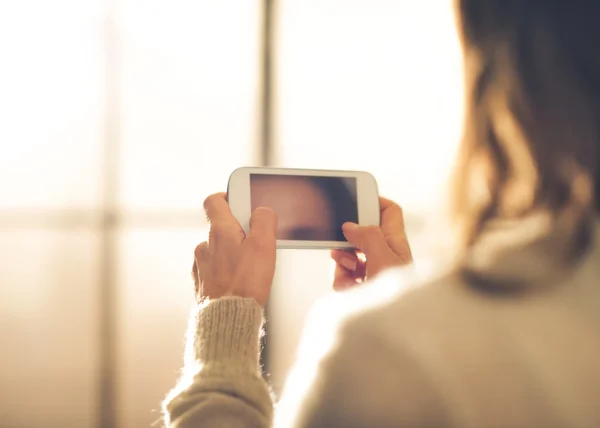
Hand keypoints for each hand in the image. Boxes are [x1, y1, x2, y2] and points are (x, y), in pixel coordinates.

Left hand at [191, 192, 277, 306]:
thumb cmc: (245, 284)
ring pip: (218, 251)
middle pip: (220, 228)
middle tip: (257, 243)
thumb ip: (263, 221)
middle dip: (238, 232)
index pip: (214, 201)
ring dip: (232, 255)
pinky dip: (226, 273)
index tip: (240, 201)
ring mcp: (201, 266)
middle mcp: (205, 246)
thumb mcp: (263, 245)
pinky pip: (214, 271)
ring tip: (251, 269)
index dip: (227, 197)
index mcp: (219, 231)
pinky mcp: (202, 285)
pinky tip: (240, 284)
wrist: (227, 320)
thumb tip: (261, 211)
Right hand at [330, 197, 411, 290]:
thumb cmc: (398, 296)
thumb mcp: (383, 258)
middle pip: (361, 234)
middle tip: (342, 244)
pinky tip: (350, 289)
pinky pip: (343, 278)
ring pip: (348, 256)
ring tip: (350, 273)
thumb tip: (350, 226)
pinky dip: (342, 282)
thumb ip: (367, 236)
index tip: (356, 198)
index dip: (375, 202)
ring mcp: (373, 272)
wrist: (393, 329)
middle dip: (346, 239)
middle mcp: (385, 255)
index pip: (389, 212)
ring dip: (342, 263)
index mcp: (396, 242)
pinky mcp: (362, 289)